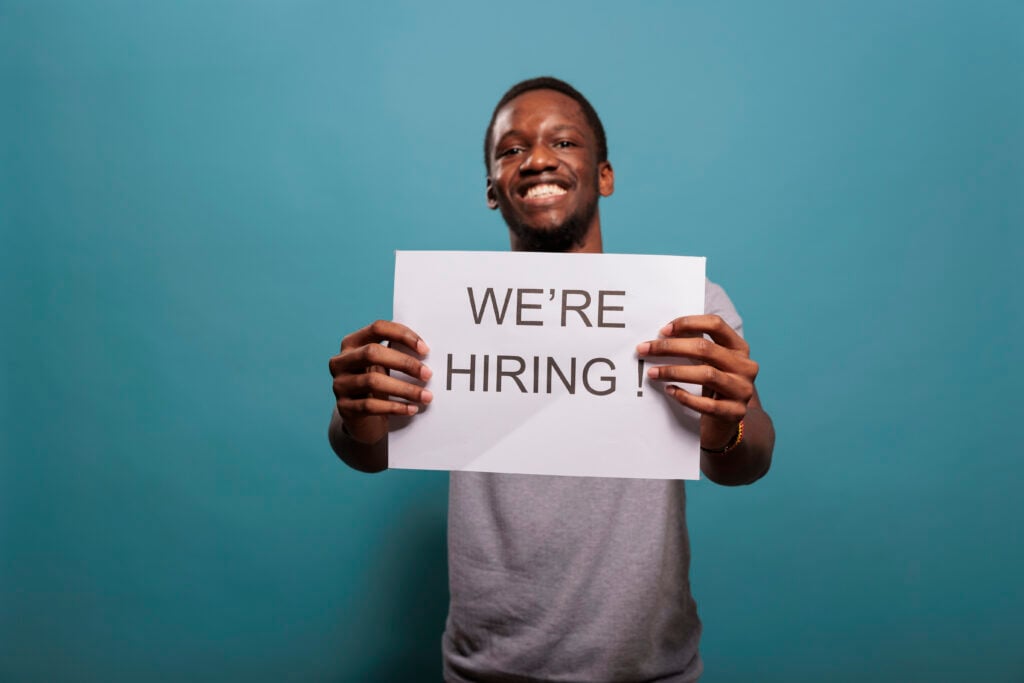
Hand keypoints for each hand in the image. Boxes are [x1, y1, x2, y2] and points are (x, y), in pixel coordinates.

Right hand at [328, 320, 431, 444]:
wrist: (362, 421)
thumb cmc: (378, 386)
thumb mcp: (383, 366)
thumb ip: (396, 353)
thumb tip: (425, 350)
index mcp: (352, 343)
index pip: (377, 328)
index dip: (402, 335)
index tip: (424, 349)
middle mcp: (341, 361)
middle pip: (372, 353)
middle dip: (404, 363)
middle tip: (427, 374)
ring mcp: (340, 384)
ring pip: (373, 381)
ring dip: (405, 389)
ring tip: (426, 396)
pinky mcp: (344, 407)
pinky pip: (371, 406)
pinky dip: (395, 407)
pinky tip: (412, 409)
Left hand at [636, 314, 758, 449]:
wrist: (727, 421)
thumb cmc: (714, 385)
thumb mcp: (711, 362)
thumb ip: (695, 347)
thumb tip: (661, 336)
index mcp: (739, 347)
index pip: (715, 324)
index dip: (688, 323)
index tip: (663, 330)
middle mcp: (745, 366)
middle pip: (705, 349)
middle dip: (670, 347)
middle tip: (645, 349)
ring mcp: (742, 389)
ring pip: (706, 374)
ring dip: (674, 371)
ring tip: (652, 373)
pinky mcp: (734, 412)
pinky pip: (706, 404)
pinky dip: (685, 396)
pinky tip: (669, 391)